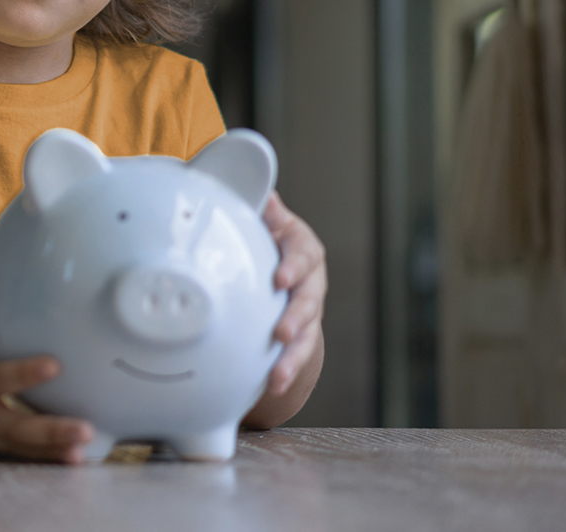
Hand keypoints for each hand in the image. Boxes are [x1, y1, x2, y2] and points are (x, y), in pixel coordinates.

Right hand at [0, 282, 94, 462]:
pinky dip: (40, 460)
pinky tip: (70, 460)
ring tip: (81, 454)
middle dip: (50, 431)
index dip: (24, 373)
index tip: (55, 365)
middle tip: (84, 430)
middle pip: (15, 428)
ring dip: (50, 452)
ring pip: (18, 449)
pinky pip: (13, 457)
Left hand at [264, 190, 325, 397]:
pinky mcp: (300, 335)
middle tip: (281, 333)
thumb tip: (255, 179)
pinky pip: (297, 355)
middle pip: (310, 299)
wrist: (276, 265)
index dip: (294, 266)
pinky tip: (272, 387)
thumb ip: (260, 204)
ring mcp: (307, 310)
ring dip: (293, 356)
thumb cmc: (263, 235)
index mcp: (300, 246)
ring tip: (277, 378)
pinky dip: (286, 370)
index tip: (280, 279)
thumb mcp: (263, 216)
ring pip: (307, 334)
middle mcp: (310, 279)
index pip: (303, 253)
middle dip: (297, 317)